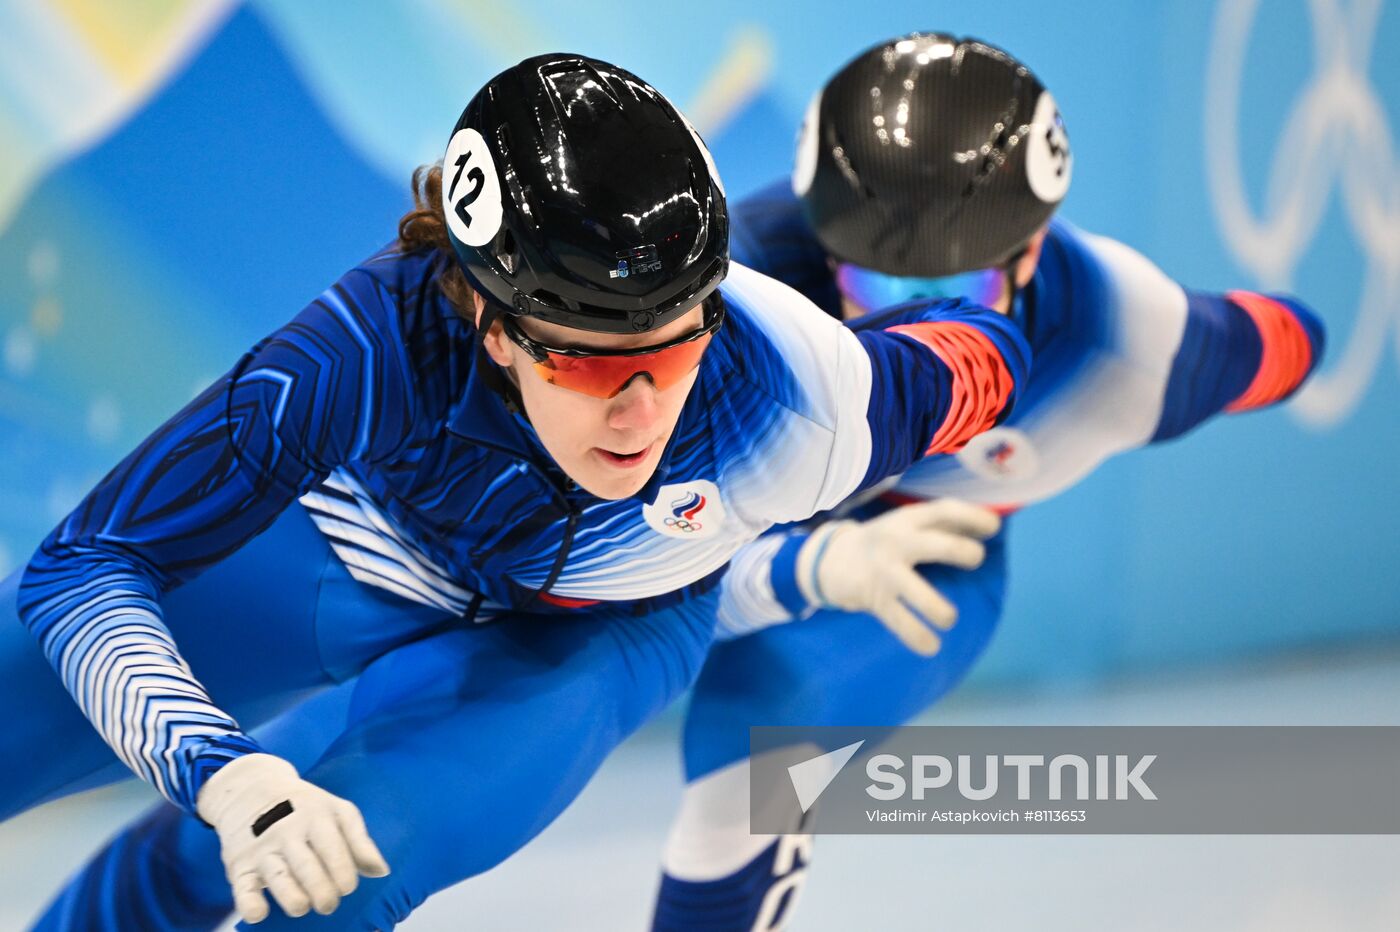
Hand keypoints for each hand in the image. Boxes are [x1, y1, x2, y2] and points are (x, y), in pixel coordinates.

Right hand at [196, 753, 389, 922]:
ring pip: (278, 876)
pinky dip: (249, 902)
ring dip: (291, 896)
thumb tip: (381, 872)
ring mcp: (262, 849)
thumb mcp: (336, 811)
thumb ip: (359, 841)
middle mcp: (288, 832)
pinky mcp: (239, 865)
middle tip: (329, 904)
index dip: (343, 870)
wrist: (250, 789)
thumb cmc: (304, 806)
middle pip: (307, 865)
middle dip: (321, 890)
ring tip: (302, 907)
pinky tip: (260, 913)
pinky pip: (243, 888)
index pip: (332, 847)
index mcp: (316, 817)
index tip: (348, 887)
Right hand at [797, 499, 1000, 654]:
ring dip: (940, 610)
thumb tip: (992, 525)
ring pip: (918, 593)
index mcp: (908, 520)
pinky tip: (931, 646)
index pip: (944, 510)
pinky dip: (918, 637)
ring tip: (948, 619)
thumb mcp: (906, 523)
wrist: (830, 561)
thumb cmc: (884, 542)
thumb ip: (941, 524)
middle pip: (937, 546)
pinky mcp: (876, 599)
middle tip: (976, 561)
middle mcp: (896, 542)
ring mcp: (885, 572)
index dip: (972, 517)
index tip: (993, 529)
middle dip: (964, 553)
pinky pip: (901, 622)